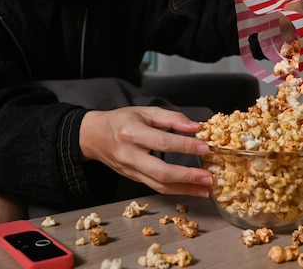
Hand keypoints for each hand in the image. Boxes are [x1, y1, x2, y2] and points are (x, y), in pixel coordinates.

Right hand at [79, 107, 212, 197]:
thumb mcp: (145, 111)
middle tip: (208, 176)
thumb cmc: (120, 120)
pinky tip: (192, 189)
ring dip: (185, 189)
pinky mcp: (133, 179)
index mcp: (131, 132)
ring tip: (206, 189)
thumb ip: (171, 118)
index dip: (185, 146)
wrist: (94, 136)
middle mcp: (130, 155)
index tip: (205, 148)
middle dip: (187, 176)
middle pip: (160, 171)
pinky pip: (156, 187)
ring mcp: (130, 170)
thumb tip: (196, 127)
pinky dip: (176, 190)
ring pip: (159, 185)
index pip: (162, 142)